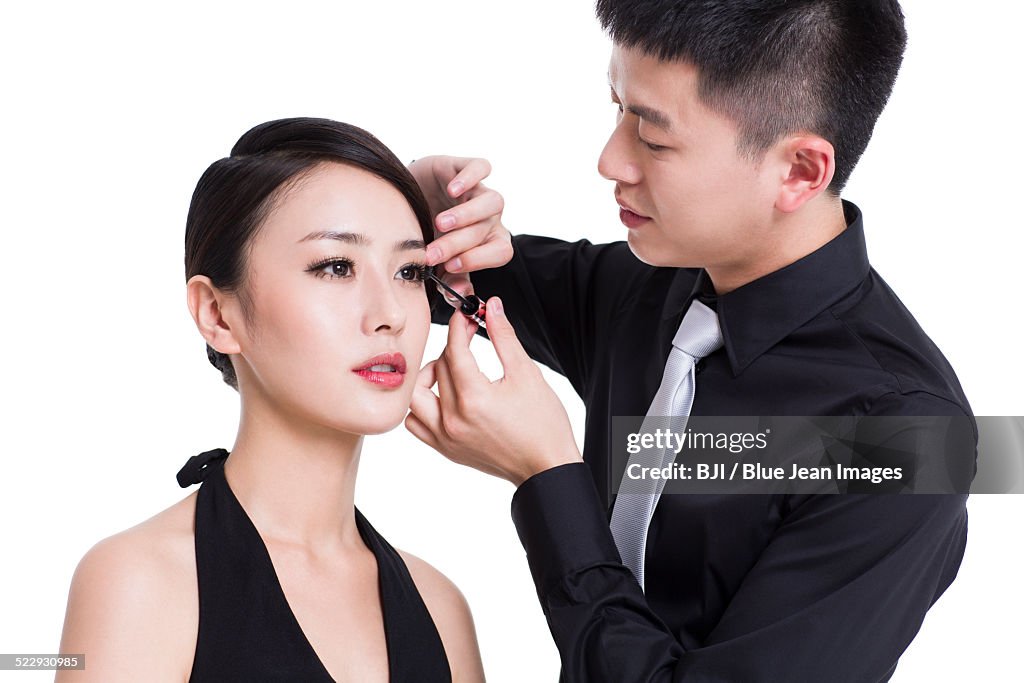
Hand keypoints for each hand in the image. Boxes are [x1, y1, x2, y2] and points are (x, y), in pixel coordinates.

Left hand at [405, 297, 582, 486]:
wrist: (546, 467)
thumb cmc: (543, 425)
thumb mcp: (527, 374)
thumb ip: (504, 337)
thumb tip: (492, 307)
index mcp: (475, 398)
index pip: (454, 349)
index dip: (460, 326)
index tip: (468, 316)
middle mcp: (454, 419)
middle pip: (437, 367)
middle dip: (453, 346)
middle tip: (469, 339)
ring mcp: (446, 436)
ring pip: (416, 395)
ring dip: (429, 376)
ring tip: (452, 371)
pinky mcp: (445, 449)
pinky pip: (415, 423)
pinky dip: (423, 406)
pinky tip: (444, 397)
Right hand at [408, 156, 512, 297]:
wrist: (409, 199)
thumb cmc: (429, 234)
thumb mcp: (439, 260)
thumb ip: (453, 279)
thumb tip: (461, 297)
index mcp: (490, 241)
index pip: (502, 252)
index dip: (479, 260)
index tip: (451, 266)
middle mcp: (490, 217)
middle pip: (486, 230)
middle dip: (458, 244)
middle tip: (432, 253)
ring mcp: (479, 191)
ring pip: (492, 201)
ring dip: (468, 215)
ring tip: (441, 223)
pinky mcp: (465, 168)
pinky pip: (481, 167)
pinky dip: (470, 178)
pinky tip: (452, 190)